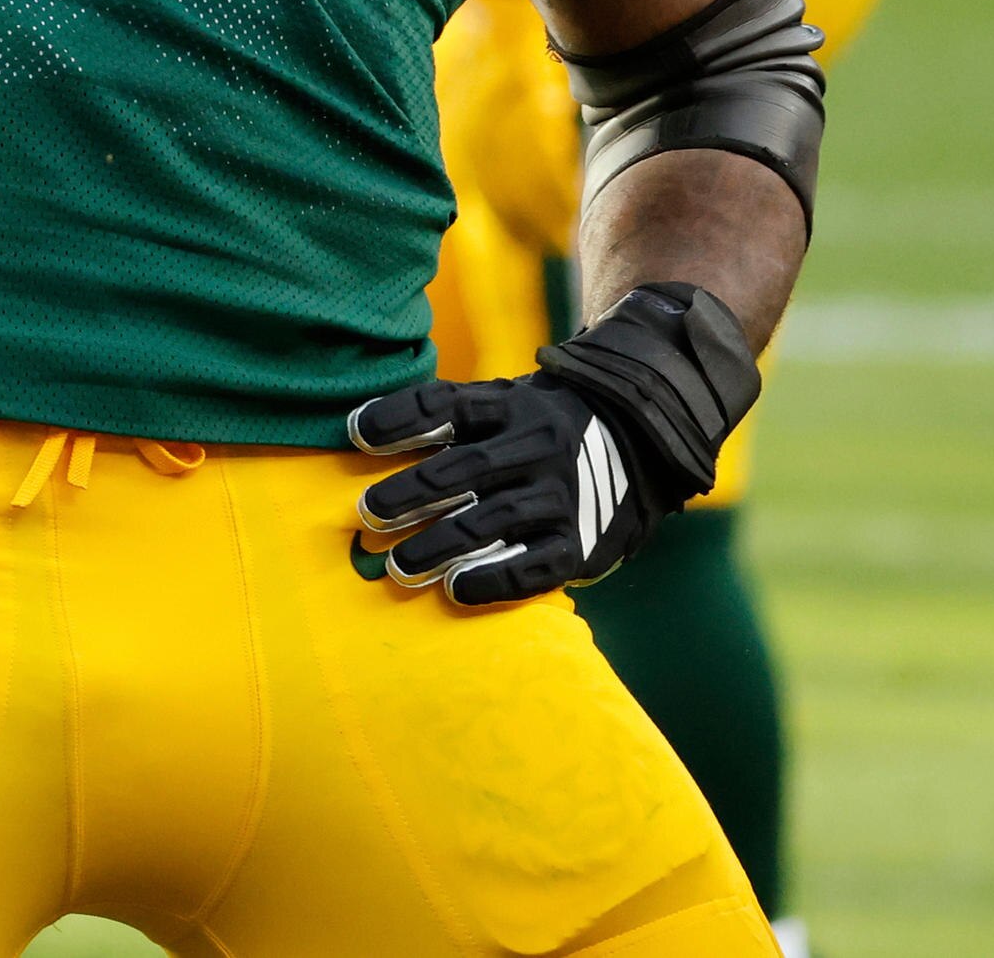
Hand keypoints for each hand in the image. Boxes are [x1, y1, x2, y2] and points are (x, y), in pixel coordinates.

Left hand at [350, 282, 754, 607]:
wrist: (637, 451)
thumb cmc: (536, 433)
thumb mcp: (502, 406)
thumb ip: (444, 417)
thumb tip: (357, 430)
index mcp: (511, 405)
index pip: (448, 404)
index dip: (400, 417)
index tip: (356, 434)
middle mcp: (538, 445)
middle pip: (466, 468)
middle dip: (411, 493)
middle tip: (368, 515)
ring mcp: (562, 495)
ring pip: (492, 521)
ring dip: (438, 545)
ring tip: (398, 566)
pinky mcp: (579, 544)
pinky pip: (531, 567)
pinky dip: (489, 580)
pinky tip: (453, 589)